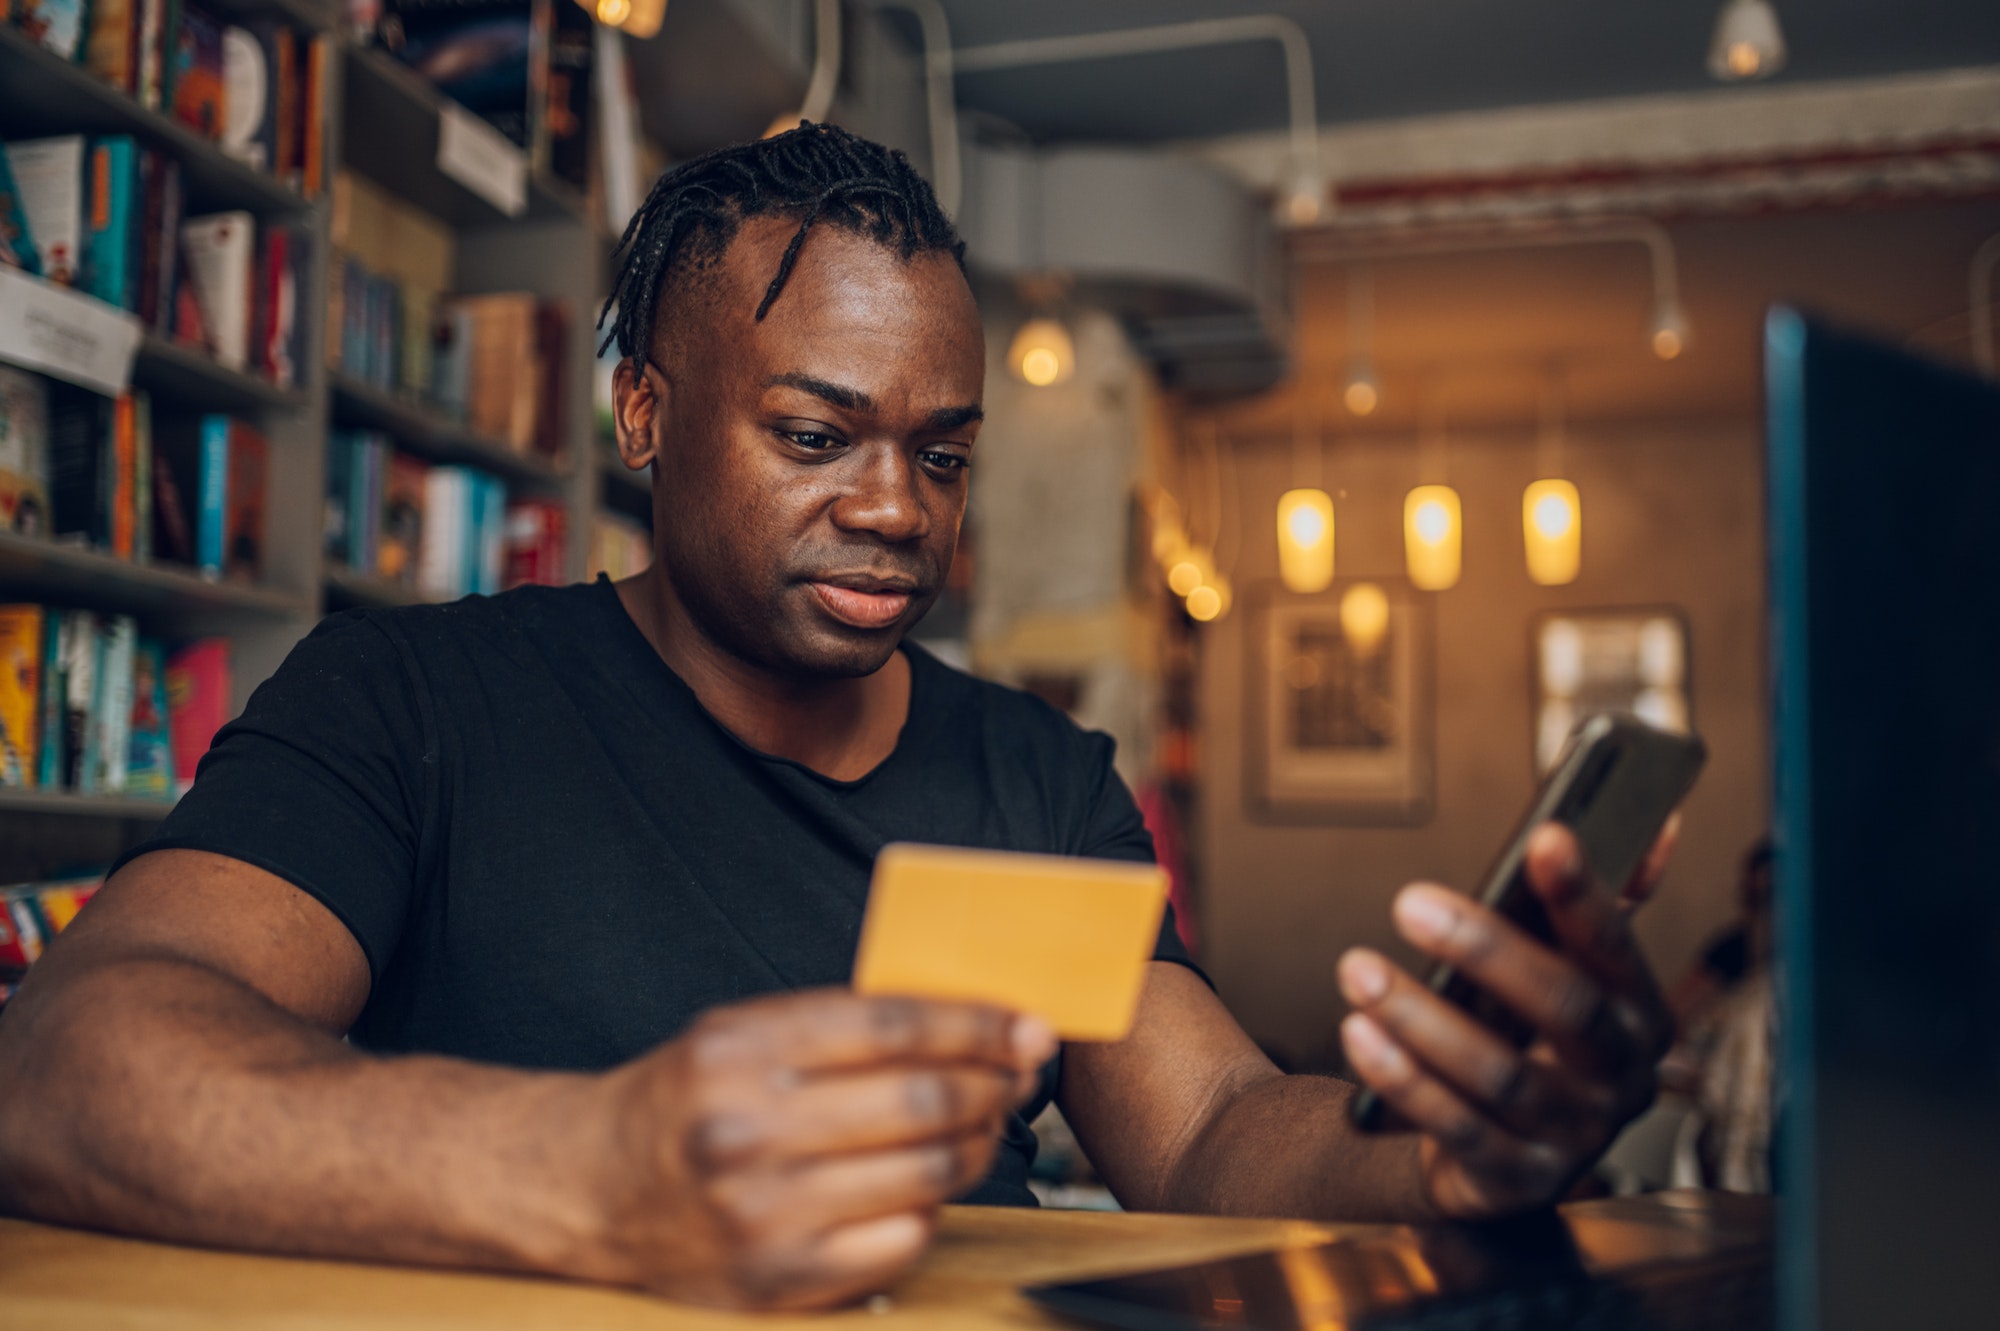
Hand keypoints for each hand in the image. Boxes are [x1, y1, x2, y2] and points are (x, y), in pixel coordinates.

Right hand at [585, 989, 1053, 1308]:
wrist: (589, 1189)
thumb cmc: (683, 1102)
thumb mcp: (741, 1034)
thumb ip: (838, 1025)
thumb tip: (967, 1021)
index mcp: (738, 1052)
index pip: (891, 1025)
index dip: (974, 1023)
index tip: (1022, 1024)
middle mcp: (745, 1131)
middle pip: (919, 1099)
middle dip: (993, 1081)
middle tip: (1021, 1071)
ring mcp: (761, 1214)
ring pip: (923, 1172)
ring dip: (978, 1142)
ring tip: (987, 1120)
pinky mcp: (777, 1280)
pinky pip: (900, 1241)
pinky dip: (933, 1208)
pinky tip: (932, 1183)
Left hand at [1337, 819, 1679, 1217]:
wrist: (1502, 1153)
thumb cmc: (1532, 1039)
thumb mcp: (1569, 976)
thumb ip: (1600, 904)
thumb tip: (1656, 822)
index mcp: (1640, 1014)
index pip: (1615, 946)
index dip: (1583, 893)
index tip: (1544, 836)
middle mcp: (1622, 1080)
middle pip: (1564, 1008)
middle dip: (1485, 949)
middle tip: (1409, 902)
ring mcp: (1573, 1136)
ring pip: (1500, 1073)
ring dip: (1421, 1017)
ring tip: (1358, 969)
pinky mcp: (1516, 1180)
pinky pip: (1457, 1127)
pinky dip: (1403, 1080)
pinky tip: (1359, 1033)